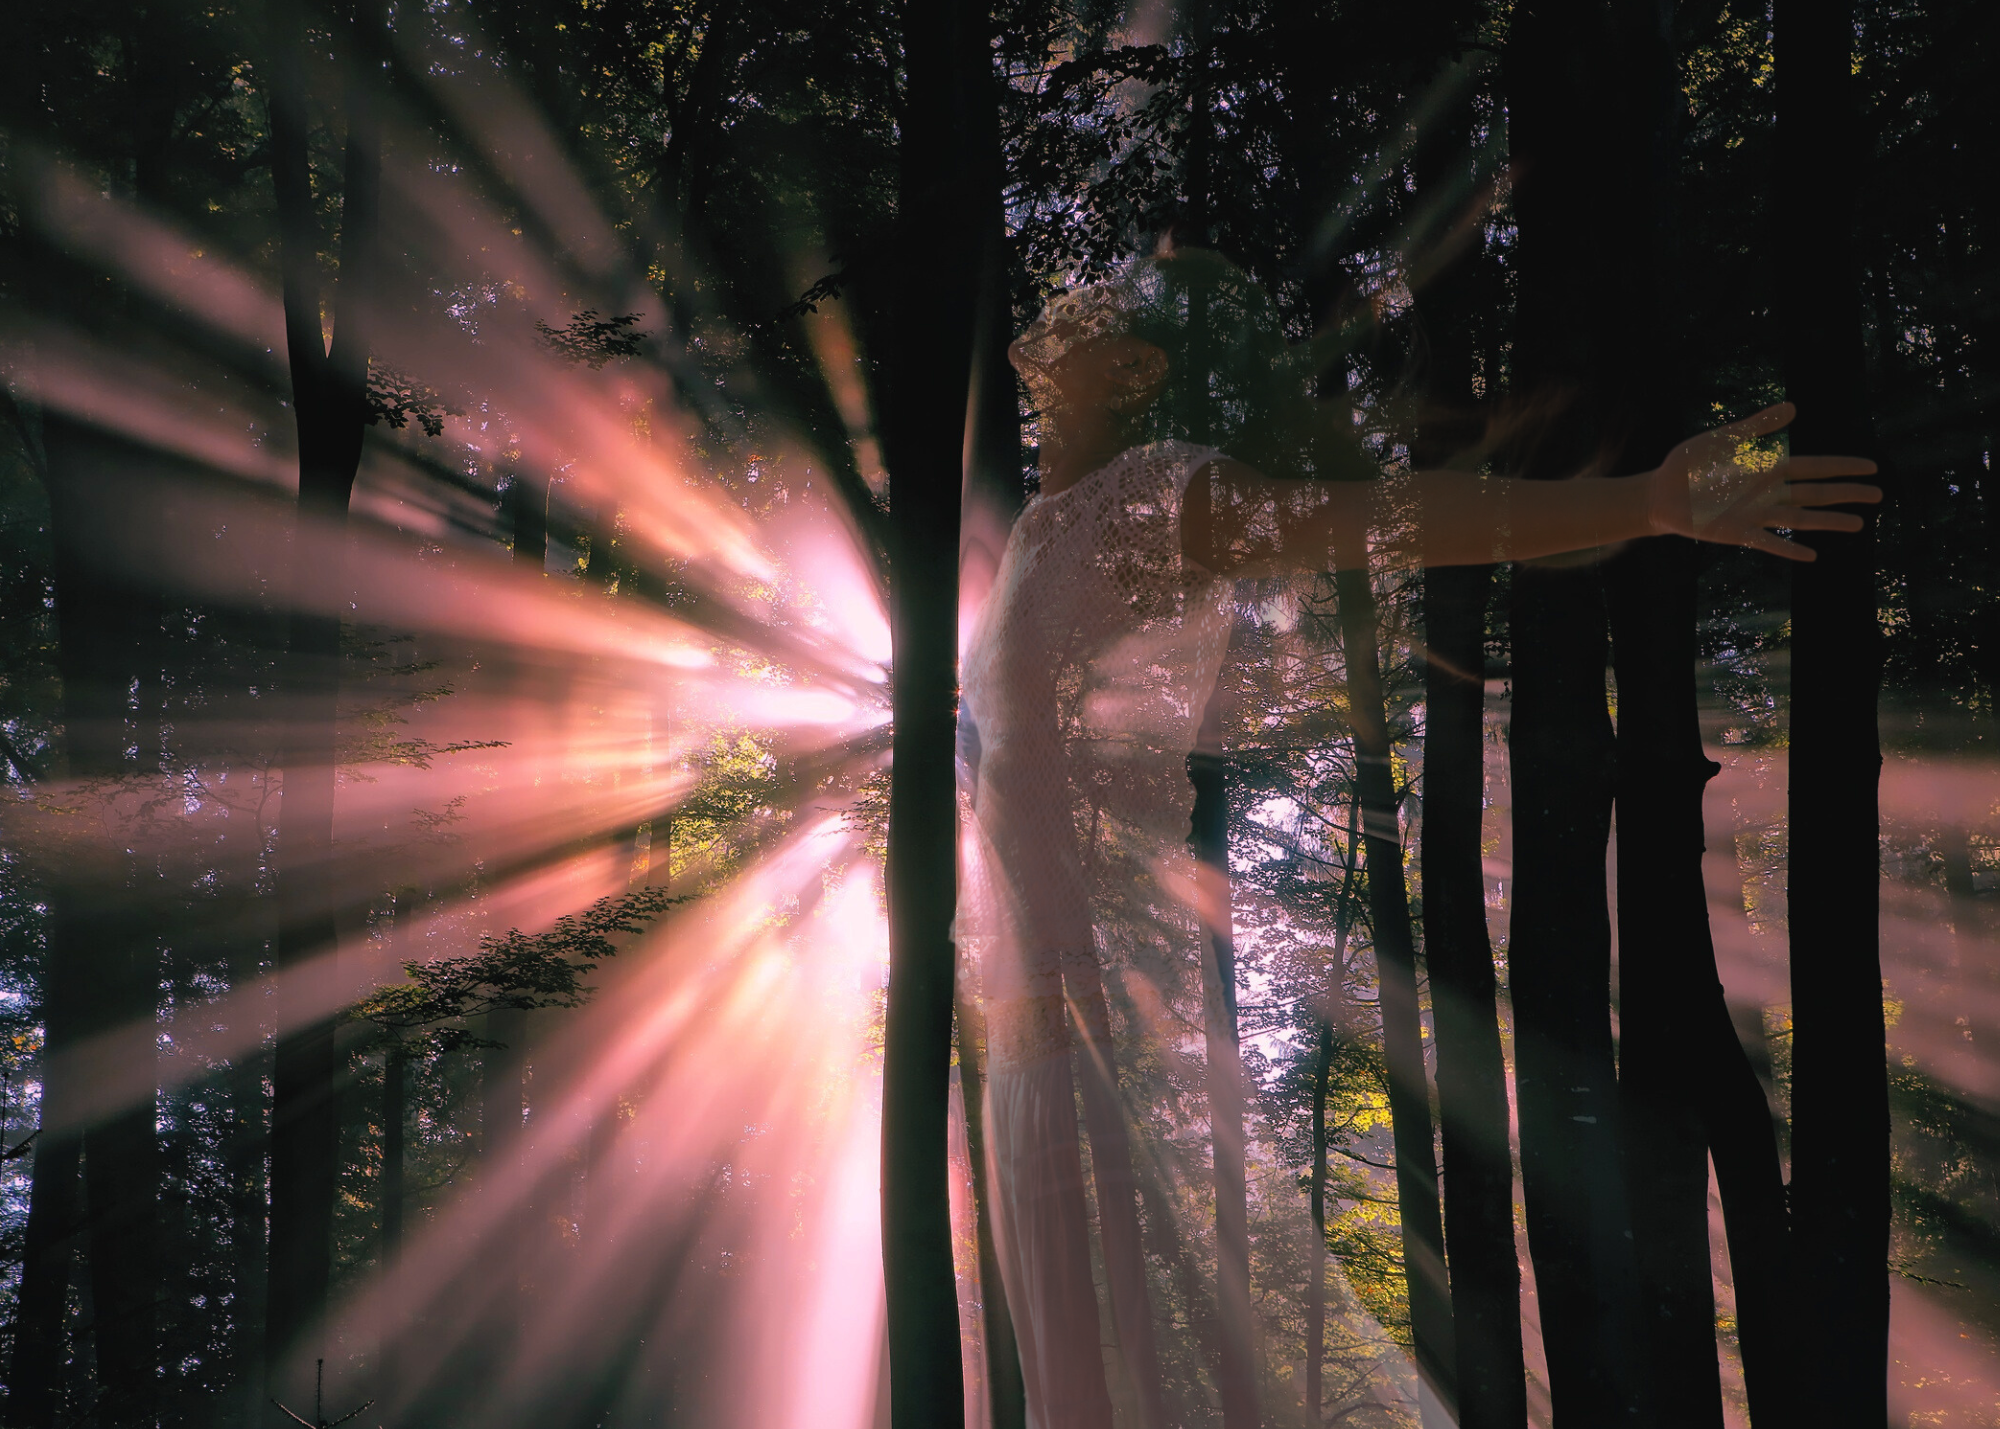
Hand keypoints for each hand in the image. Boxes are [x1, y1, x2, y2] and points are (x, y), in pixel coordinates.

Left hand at [1647, 402, 1880, 559]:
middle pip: (1815, 492)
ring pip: (1800, 517)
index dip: (1842, 466)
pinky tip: (1811, 556)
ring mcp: (1755, 513)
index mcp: (1768, 466)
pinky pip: (1767, 542)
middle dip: (1847, 493)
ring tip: (1858, 524)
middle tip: (1879, 494)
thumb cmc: (1693, 462)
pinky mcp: (1737, 532)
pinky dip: (1788, 548)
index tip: (1871, 466)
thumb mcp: (1725, 439)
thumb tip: (1793, 407)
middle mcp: (1768, 491)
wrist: (1662, 491)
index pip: (1814, 465)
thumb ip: (1758, 426)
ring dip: (1828, 521)